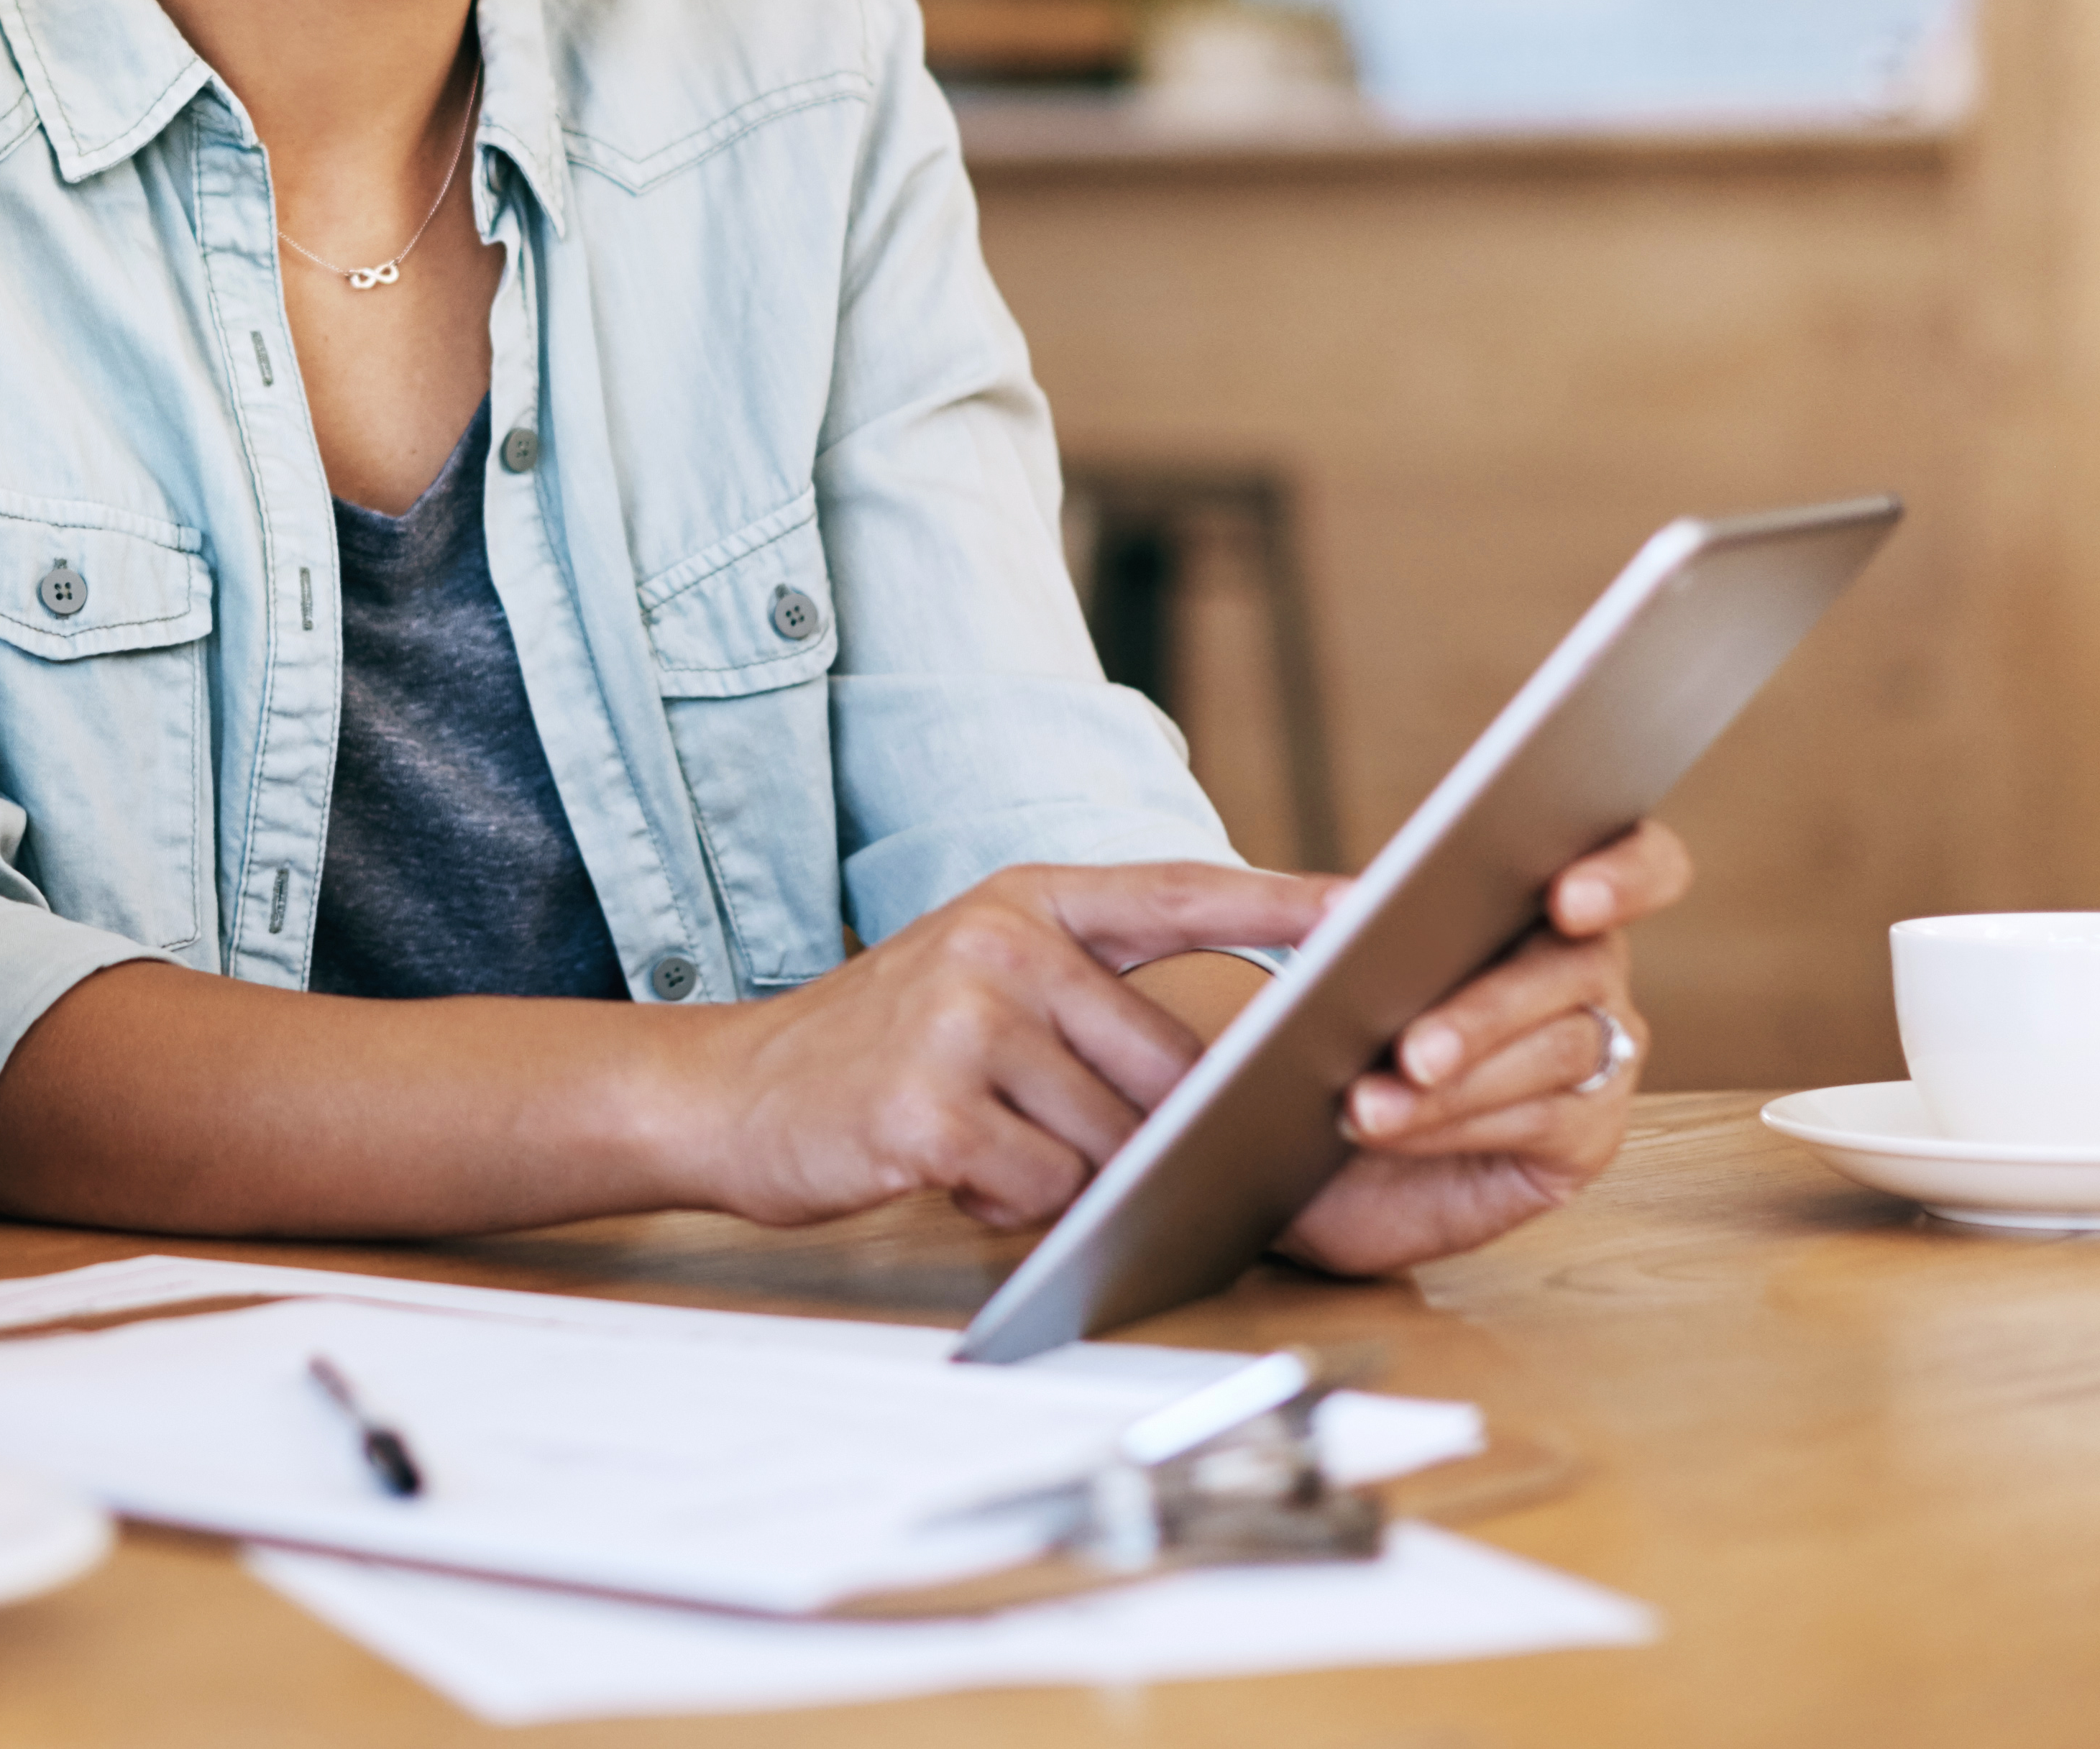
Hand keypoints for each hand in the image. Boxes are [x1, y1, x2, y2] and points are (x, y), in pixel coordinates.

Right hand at [668, 863, 1330, 1229]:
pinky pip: (1044, 1188)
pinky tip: (952, 1172)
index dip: (1283, 901)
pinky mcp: (931, 1106)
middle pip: (1166, 1068)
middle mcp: (1003, 945)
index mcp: (1026, 901)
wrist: (724, 1091)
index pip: (1182, 892)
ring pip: (1113, 1141)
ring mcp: (964, 1020)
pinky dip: (1015, 1206)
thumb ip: (1091, 998)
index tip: (1375, 903)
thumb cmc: (874, 1051)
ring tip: (990, 1147)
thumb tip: (1228, 1077)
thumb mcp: (977, 980)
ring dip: (1075, 1176)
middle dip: (1157, 1134)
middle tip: (1089, 1146)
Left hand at [1274, 820, 1694, 1276]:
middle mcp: (1585, 966)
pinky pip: (1544, 1120)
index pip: (1634, 860)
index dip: (1623, 871)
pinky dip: (1457, 1122)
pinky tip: (1389, 1125)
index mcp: (1538, 892)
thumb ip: (1303, 912)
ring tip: (1366, 1103)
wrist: (1302, 1131)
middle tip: (1414, 1050)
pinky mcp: (1585, 1134)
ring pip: (1559, 1049)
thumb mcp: (1291, 953)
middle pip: (1582, 964)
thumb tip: (1344, 910)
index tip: (1568, 897)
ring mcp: (1600, 1052)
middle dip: (1490, 1008)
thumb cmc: (1315, 1021)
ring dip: (1459, 1079)